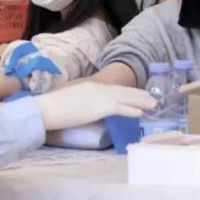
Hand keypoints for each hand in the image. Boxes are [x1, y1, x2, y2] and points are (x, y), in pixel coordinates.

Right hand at [35, 82, 155, 130]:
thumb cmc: (52, 107)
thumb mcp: (68, 100)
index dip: (125, 92)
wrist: (46, 108)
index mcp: (89, 87)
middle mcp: (97, 89)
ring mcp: (99, 97)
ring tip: (153, 104)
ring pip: (125, 98)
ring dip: (140, 101)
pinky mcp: (99, 107)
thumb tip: (81, 108)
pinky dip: (132, 110)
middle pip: (122, 92)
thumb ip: (78, 102)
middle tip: (151, 98)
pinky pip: (120, 108)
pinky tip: (141, 113)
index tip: (136, 94)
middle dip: (137, 95)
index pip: (112, 90)